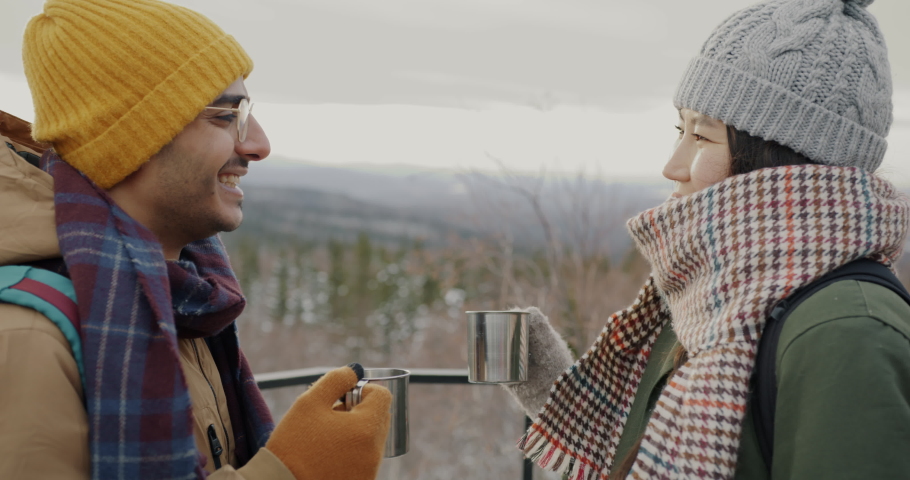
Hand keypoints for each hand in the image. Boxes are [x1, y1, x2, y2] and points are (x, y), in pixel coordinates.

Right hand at [266, 366, 391, 479]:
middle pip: (379, 418)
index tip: (343, 396)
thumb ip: (336, 380)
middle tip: (331, 416)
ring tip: (326, 437)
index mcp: (366, 429)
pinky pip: (364, 458)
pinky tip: (328, 454)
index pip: (382, 396)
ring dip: (356, 430)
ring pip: (372, 439)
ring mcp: (370, 471)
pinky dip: (352, 451)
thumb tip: (355, 371)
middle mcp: (375, 452)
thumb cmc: (293, 445)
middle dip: (360, 410)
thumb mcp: (309, 403)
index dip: (364, 389)